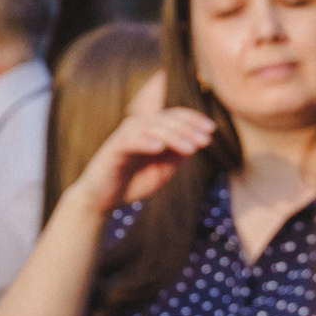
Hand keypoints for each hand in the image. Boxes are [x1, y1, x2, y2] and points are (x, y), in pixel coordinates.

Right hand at [77, 101, 217, 219]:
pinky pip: (131, 140)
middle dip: (188, 129)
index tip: (211, 130)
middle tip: (205, 141)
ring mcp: (125, 135)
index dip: (193, 120)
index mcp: (151, 129)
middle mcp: (137, 127)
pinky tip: (160, 148)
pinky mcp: (113, 148)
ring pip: (151, 127)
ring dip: (173, 136)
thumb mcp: (162, 170)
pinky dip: (146, 142)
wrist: (103, 199)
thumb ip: (176, 156)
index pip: (174, 116)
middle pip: (166, 119)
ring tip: (190, 148)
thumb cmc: (133, 183)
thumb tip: (196, 142)